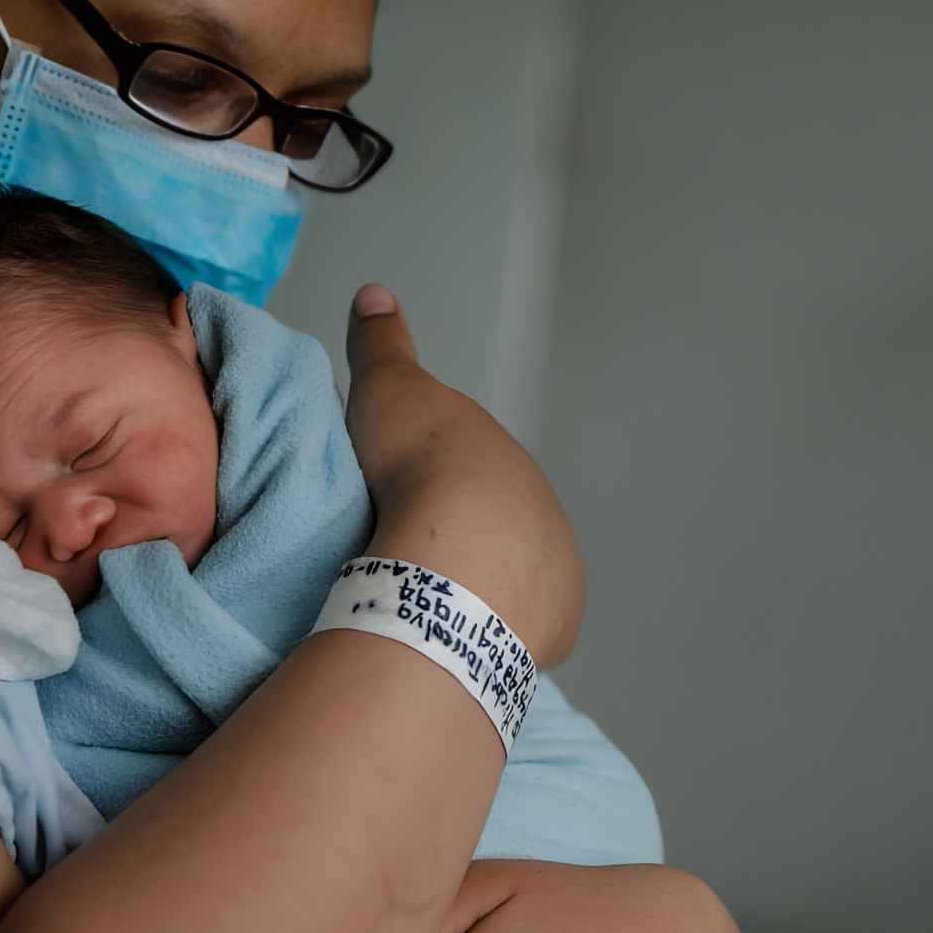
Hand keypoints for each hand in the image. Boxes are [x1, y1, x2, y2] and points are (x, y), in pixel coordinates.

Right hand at [341, 284, 584, 664]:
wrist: (460, 544)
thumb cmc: (421, 464)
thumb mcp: (391, 388)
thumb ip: (382, 345)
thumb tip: (376, 293)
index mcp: (506, 463)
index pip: (476, 473)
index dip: (441, 484)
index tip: (404, 498)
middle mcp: (543, 513)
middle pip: (501, 530)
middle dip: (466, 540)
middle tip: (410, 557)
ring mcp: (556, 573)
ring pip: (516, 581)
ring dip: (482, 590)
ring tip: (428, 605)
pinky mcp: (554, 626)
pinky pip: (521, 629)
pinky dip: (492, 631)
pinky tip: (455, 638)